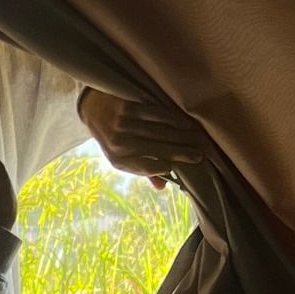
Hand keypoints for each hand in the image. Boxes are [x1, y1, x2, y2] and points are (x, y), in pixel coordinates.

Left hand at [77, 88, 202, 187]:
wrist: (92, 107)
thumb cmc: (112, 136)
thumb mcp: (120, 157)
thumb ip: (141, 169)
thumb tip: (163, 187)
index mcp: (118, 159)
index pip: (148, 168)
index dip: (167, 167)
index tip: (185, 168)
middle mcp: (120, 142)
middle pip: (159, 149)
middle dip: (183, 152)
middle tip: (202, 155)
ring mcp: (124, 123)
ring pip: (161, 131)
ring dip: (182, 136)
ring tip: (199, 139)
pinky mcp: (128, 107)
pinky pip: (156, 113)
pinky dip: (173, 119)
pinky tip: (185, 123)